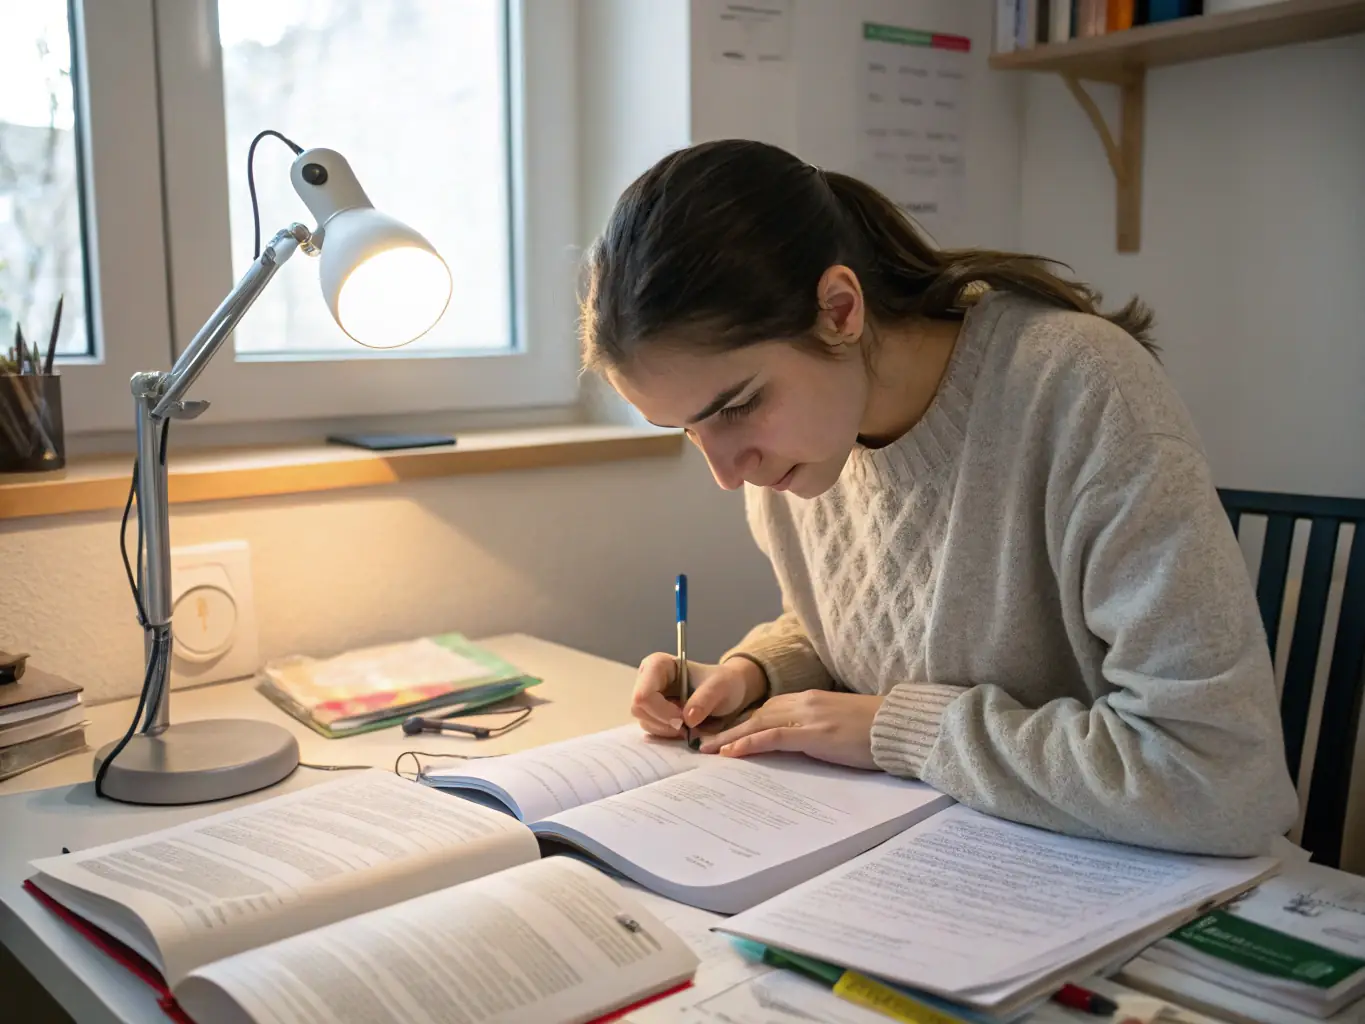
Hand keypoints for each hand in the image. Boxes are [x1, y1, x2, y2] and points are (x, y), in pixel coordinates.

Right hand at [631, 654, 766, 739]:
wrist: (727, 691)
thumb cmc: (723, 682)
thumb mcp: (720, 687)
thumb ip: (705, 699)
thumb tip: (687, 718)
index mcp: (657, 665)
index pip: (643, 694)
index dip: (661, 711)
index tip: (684, 719)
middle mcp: (647, 679)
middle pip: (639, 709)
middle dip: (664, 722)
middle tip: (688, 726)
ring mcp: (648, 696)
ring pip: (644, 721)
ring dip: (667, 729)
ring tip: (690, 725)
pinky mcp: (652, 712)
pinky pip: (651, 729)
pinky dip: (668, 733)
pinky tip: (685, 727)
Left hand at [699, 690, 884, 769]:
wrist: (901, 727)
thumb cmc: (878, 731)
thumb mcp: (842, 726)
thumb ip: (819, 729)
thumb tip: (803, 744)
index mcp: (812, 699)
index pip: (769, 708)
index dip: (744, 721)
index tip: (724, 732)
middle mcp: (806, 702)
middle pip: (758, 714)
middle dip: (730, 727)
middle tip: (704, 742)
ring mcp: (809, 716)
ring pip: (758, 723)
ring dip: (730, 737)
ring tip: (707, 750)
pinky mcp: (814, 734)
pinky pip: (772, 737)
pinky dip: (748, 743)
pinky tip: (730, 753)